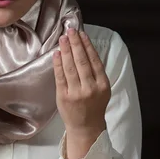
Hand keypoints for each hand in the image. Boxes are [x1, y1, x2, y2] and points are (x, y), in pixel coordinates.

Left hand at [53, 29, 110, 158]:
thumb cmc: (94, 106)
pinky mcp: (63, 97)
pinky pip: (60, 76)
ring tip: (62, 38)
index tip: (81, 34)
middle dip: (75, 44)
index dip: (87, 45)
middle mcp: (90, 88)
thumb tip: (84, 48)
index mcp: (102, 85)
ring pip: (70, 67)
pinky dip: (58, 63)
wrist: (86, 127)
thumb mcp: (102, 89)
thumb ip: (95, 72)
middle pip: (82, 61)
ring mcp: (76, 93)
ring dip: (66, 50)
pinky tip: (57, 53)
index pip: (94, 60)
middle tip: (70, 30)